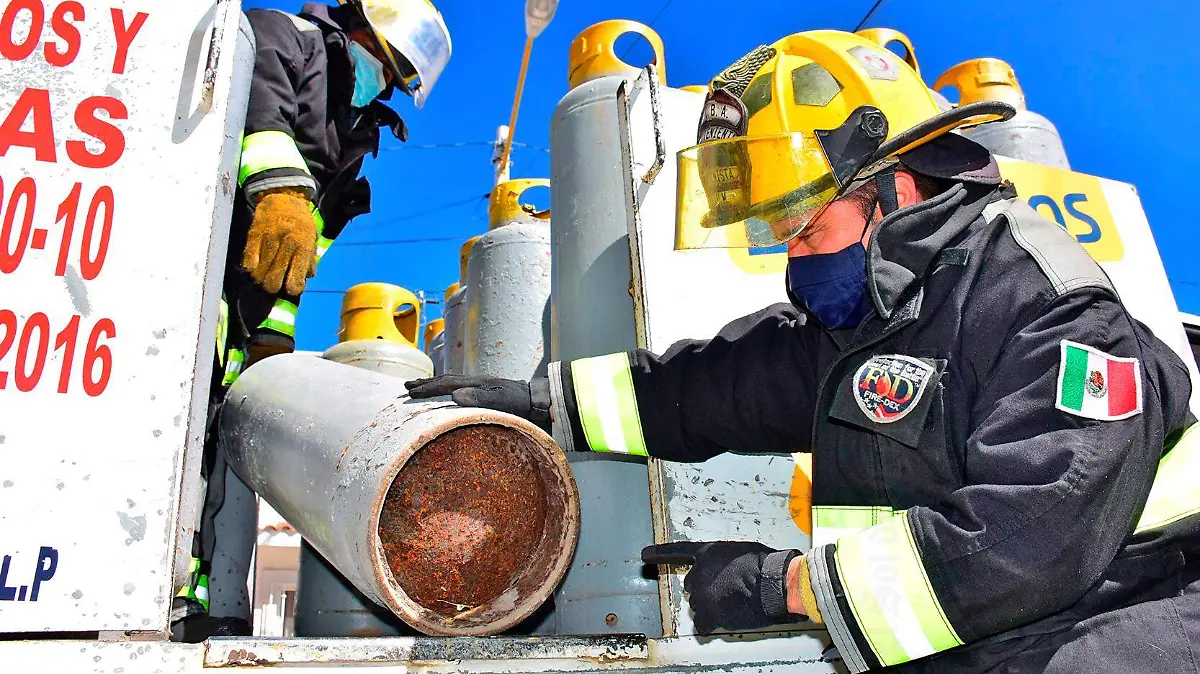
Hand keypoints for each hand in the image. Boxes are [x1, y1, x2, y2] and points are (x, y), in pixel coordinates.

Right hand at [243, 187, 315, 294]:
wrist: (285, 195)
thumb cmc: (301, 222)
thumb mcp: (311, 239)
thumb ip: (310, 260)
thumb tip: (307, 278)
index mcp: (303, 246)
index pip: (296, 278)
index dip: (292, 288)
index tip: (290, 288)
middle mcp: (287, 243)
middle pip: (274, 279)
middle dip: (272, 287)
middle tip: (272, 285)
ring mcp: (270, 238)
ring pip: (260, 271)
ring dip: (260, 278)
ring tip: (262, 277)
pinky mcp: (255, 233)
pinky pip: (248, 258)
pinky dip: (250, 267)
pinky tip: (253, 267)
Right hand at [406, 375, 550, 429]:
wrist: (541, 401)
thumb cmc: (523, 404)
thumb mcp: (502, 402)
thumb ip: (480, 398)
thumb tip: (454, 395)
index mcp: (477, 384)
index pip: (446, 385)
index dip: (427, 389)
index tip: (409, 394)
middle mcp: (477, 382)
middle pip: (446, 380)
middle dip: (425, 384)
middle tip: (406, 387)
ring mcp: (482, 386)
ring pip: (452, 383)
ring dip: (434, 385)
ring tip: (419, 387)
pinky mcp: (487, 392)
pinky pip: (460, 388)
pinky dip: (447, 390)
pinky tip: (446, 396)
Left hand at [642, 540, 803, 634]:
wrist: (772, 584)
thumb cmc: (763, 565)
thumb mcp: (738, 552)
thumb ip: (722, 562)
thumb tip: (724, 575)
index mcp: (706, 553)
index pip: (677, 552)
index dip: (659, 553)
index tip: (645, 554)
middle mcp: (699, 574)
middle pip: (693, 586)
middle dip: (707, 589)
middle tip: (729, 589)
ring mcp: (702, 596)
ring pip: (699, 606)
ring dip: (712, 606)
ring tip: (733, 601)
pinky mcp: (710, 615)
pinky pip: (703, 624)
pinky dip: (710, 623)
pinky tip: (724, 617)